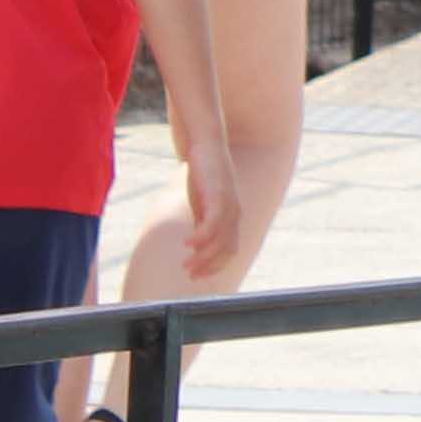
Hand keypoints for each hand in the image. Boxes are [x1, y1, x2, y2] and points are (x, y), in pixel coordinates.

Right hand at [173, 165, 240, 284]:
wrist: (206, 145)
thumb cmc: (203, 175)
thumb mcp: (202, 204)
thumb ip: (202, 223)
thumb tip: (196, 247)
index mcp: (232, 217)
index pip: (229, 251)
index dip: (215, 267)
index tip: (196, 276)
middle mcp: (234, 214)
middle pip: (227, 251)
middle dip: (209, 267)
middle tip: (190, 275)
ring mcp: (229, 206)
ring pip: (220, 242)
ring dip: (202, 258)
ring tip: (186, 265)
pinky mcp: (218, 197)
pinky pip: (211, 225)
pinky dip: (200, 239)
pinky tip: (186, 244)